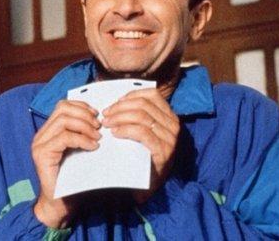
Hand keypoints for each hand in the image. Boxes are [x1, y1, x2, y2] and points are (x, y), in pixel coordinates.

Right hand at [31, 100, 100, 227]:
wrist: (60, 204)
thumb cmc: (72, 180)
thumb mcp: (79, 152)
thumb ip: (83, 136)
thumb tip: (102, 120)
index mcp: (49, 132)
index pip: (63, 106)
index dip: (82, 107)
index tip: (98, 115)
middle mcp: (41, 135)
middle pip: (62, 109)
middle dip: (85, 115)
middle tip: (99, 127)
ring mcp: (39, 144)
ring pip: (63, 120)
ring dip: (84, 126)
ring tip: (97, 137)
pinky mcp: (42, 155)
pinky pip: (63, 138)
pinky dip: (81, 139)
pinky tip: (92, 146)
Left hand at [102, 88, 179, 202]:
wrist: (148, 184)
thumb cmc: (141, 154)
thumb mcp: (142, 132)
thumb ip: (136, 116)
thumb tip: (115, 102)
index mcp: (169, 116)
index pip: (152, 95)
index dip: (130, 95)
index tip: (114, 103)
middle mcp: (173, 125)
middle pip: (143, 105)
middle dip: (120, 107)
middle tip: (105, 115)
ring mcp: (169, 138)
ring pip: (141, 117)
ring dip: (119, 117)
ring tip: (107, 124)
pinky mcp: (163, 151)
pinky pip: (142, 133)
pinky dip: (126, 129)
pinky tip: (115, 133)